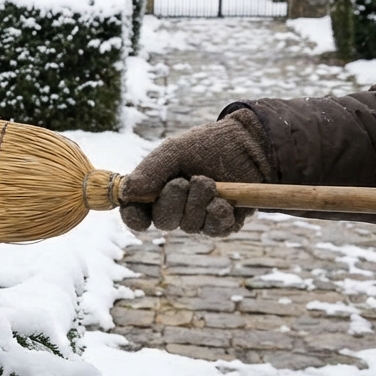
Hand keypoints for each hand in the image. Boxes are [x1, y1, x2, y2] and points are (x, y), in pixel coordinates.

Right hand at [120, 108, 273, 236]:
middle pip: (163, 222)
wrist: (249, 145)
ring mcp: (199, 218)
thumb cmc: (208, 145)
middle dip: (172, 201)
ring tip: (211, 181)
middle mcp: (176, 208)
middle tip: (184, 181)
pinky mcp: (222, 224)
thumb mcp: (175, 151)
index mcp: (157, 191)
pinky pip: (214, 230)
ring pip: (190, 225)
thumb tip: (125, 191)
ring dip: (199, 202)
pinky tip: (224, 200)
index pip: (137, 214)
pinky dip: (217, 213)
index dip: (133, 216)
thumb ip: (151, 170)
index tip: (135, 210)